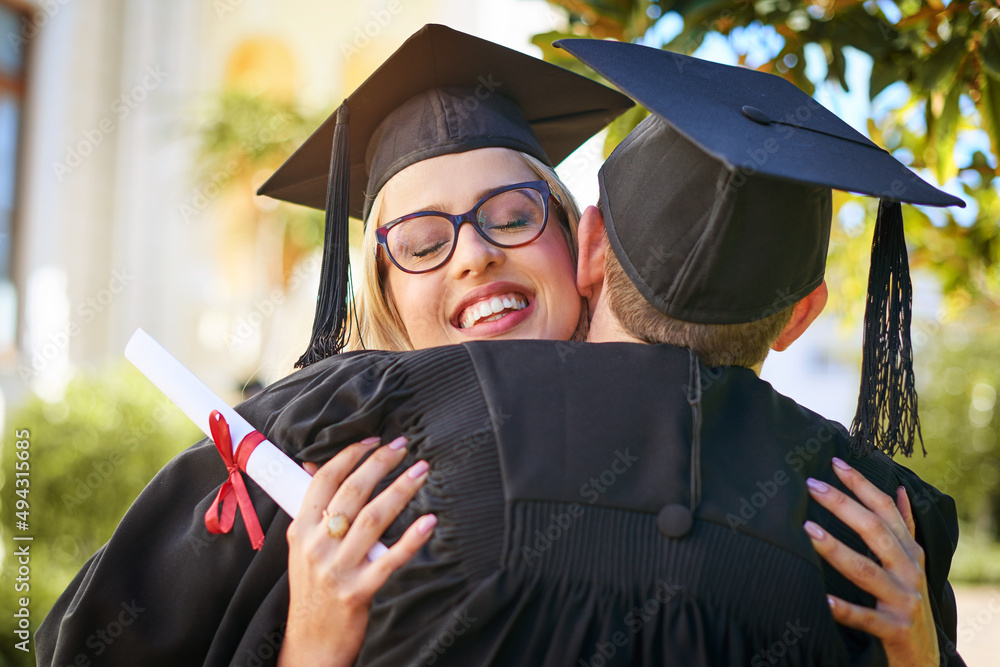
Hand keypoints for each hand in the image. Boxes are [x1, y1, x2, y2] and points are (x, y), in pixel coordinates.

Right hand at [278, 436, 435, 666]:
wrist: (310, 643)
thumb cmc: (311, 589)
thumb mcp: (300, 546)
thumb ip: (310, 508)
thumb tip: (311, 466)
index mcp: (300, 529)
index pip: (324, 480)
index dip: (350, 455)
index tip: (374, 440)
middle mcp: (316, 545)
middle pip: (352, 493)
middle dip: (380, 463)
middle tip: (404, 446)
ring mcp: (337, 568)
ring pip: (373, 519)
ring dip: (400, 490)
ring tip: (421, 470)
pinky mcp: (359, 591)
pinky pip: (390, 559)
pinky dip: (411, 539)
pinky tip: (429, 521)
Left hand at [804, 457, 937, 666]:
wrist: (923, 656)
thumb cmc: (907, 600)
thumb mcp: (912, 563)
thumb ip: (904, 528)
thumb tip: (901, 490)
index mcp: (910, 553)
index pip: (885, 510)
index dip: (861, 485)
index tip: (834, 463)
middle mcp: (909, 571)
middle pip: (874, 531)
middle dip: (842, 505)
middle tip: (811, 486)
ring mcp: (903, 600)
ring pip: (865, 570)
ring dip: (835, 549)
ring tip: (808, 529)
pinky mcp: (893, 629)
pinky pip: (865, 618)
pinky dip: (844, 608)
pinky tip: (823, 599)